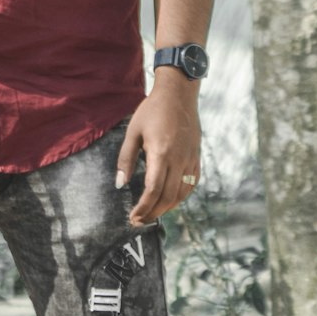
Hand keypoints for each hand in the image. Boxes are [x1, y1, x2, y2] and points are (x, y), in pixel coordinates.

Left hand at [116, 76, 201, 226]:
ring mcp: (190, 159)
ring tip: (152, 214)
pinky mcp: (196, 157)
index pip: (153, 190)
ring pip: (181, 194)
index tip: (133, 218)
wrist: (178, 94)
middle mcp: (179, 159)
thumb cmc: (152, 110)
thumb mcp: (133, 132)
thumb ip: (126, 160)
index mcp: (161, 153)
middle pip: (167, 197)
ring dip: (167, 208)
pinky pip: (191, 184)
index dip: (143, 208)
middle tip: (139, 221)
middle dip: (152, 213)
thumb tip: (120, 185)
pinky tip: (169, 200)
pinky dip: (180, 196)